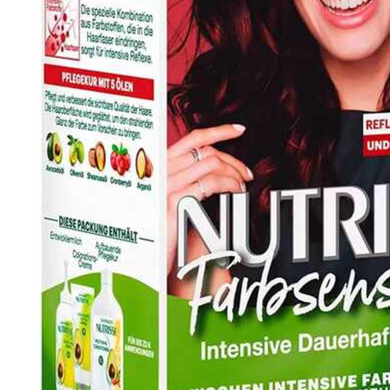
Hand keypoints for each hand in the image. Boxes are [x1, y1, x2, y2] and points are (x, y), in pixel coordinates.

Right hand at [166, 123, 252, 276]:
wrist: (142, 259)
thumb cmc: (159, 232)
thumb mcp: (170, 201)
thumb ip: (187, 182)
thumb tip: (216, 170)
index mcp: (159, 167)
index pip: (191, 138)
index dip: (218, 131)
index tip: (239, 130)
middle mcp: (161, 172)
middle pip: (206, 151)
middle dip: (233, 159)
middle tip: (247, 173)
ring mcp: (166, 185)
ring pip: (211, 163)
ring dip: (234, 172)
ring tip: (242, 186)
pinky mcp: (175, 202)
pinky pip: (211, 182)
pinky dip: (230, 183)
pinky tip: (235, 193)